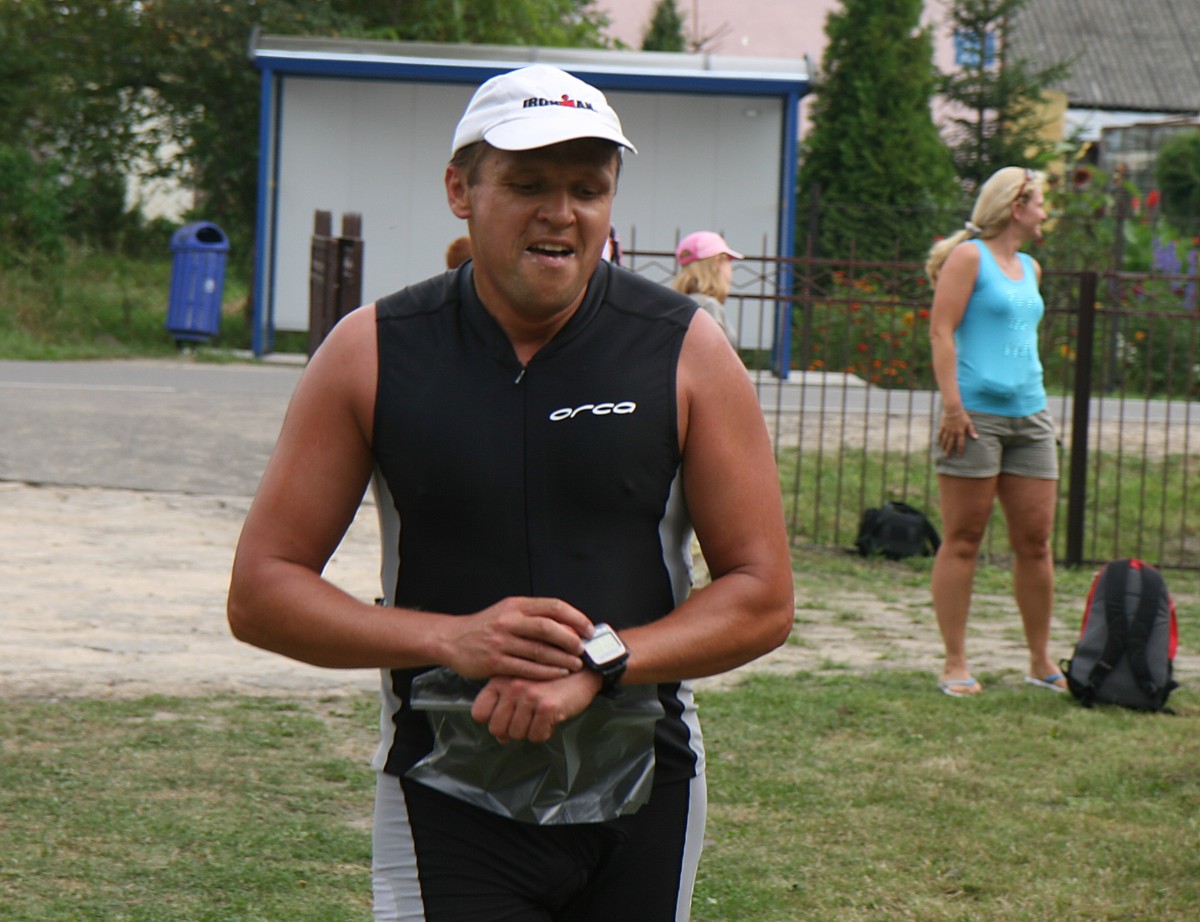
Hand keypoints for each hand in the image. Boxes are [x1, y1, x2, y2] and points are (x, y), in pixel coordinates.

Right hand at [442, 596, 590, 681]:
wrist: (452, 640)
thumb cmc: (485, 626)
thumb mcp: (507, 611)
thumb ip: (533, 616)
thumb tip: (568, 624)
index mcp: (516, 605)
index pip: (552, 606)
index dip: (575, 617)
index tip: (588, 629)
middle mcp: (509, 621)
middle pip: (547, 628)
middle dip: (570, 640)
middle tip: (583, 649)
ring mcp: (501, 642)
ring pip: (539, 651)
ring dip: (562, 659)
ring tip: (576, 664)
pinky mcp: (494, 662)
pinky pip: (526, 669)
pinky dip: (546, 672)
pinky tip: (558, 674)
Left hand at [470, 670, 603, 743]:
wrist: (583, 669)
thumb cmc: (551, 677)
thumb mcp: (522, 684)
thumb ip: (505, 707)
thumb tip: (500, 737)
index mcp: (501, 679)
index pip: (479, 712)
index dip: (492, 720)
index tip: (505, 717)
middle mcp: (512, 686)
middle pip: (496, 728)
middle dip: (511, 730)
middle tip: (526, 719)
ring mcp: (529, 696)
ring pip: (516, 734)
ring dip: (529, 730)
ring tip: (540, 715)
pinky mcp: (547, 706)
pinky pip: (536, 736)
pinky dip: (544, 732)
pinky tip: (551, 718)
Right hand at [938, 409, 976, 457]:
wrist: (953, 409)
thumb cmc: (962, 415)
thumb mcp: (969, 423)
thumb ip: (972, 431)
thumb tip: (976, 438)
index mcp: (960, 432)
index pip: (960, 444)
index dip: (960, 450)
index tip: (959, 456)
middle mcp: (953, 433)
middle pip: (950, 444)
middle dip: (949, 450)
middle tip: (947, 456)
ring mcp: (947, 430)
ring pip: (945, 440)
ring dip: (943, 446)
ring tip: (943, 450)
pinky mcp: (943, 426)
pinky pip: (940, 434)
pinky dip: (939, 438)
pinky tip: (939, 441)